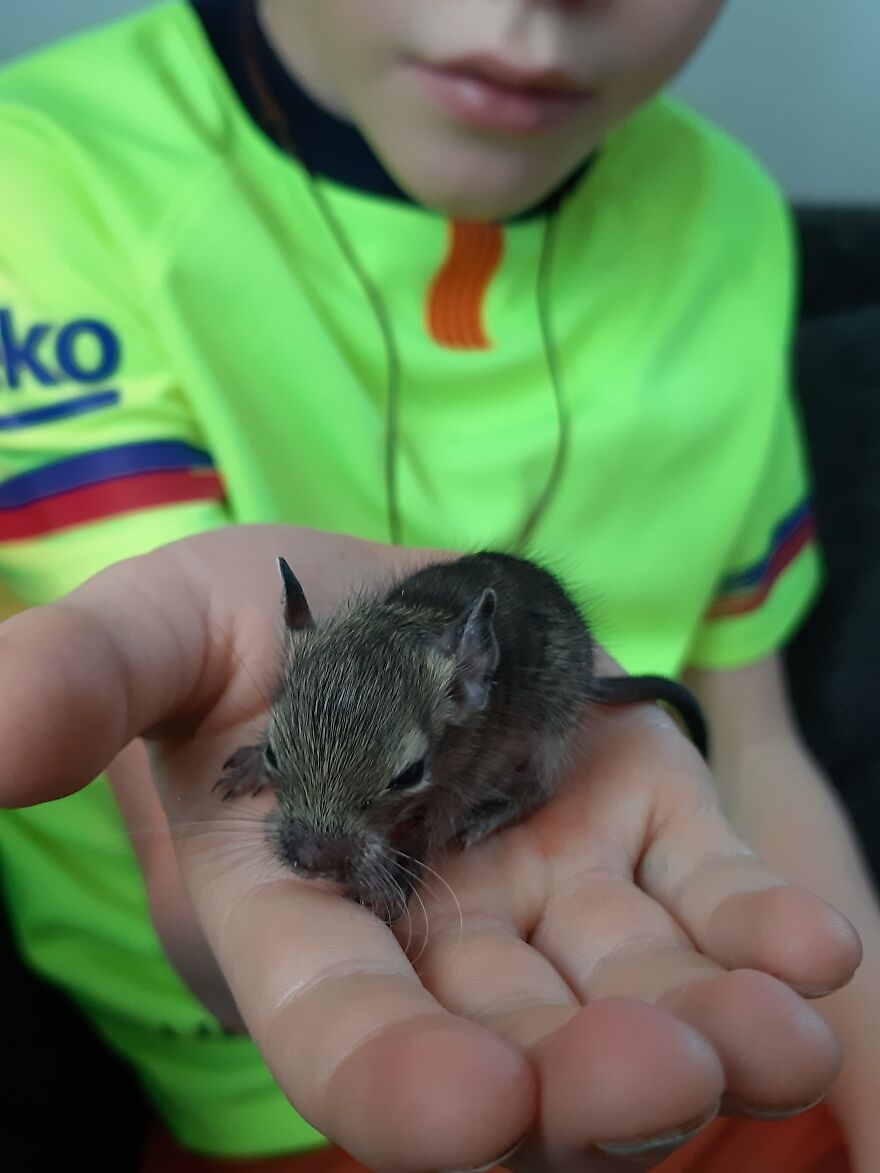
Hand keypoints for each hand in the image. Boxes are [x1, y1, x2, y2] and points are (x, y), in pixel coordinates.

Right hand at [0, 526, 861, 1172]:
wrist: (367, 594)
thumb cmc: (243, 625)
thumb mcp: (153, 631)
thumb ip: (78, 683)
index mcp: (298, 917)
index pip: (335, 1024)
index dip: (387, 1076)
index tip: (458, 1108)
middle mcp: (430, 938)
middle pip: (508, 1045)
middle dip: (582, 1080)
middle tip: (653, 1077)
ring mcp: (544, 889)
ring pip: (627, 989)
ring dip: (706, 1024)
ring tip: (779, 1036)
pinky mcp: (631, 822)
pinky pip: (701, 893)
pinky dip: (754, 926)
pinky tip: (814, 951)